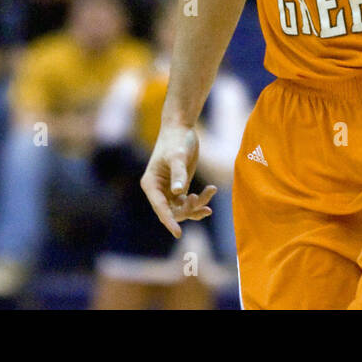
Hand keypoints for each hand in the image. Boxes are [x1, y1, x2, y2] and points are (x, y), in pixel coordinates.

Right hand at [141, 122, 216, 238]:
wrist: (181, 127)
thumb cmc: (177, 140)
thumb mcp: (178, 156)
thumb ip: (179, 174)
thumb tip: (178, 193)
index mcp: (151, 184)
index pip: (160, 208)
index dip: (169, 221)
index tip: (178, 234)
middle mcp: (157, 190)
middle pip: (172, 212)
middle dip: (188, 209)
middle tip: (201, 199)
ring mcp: (168, 190)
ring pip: (183, 208)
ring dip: (197, 205)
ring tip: (210, 191)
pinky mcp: (179, 188)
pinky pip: (189, 202)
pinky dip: (200, 200)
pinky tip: (211, 191)